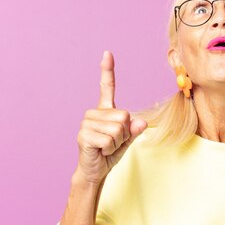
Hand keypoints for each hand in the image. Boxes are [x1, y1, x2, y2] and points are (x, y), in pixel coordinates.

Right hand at [75, 51, 147, 183]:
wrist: (95, 171)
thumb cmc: (109, 153)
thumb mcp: (127, 140)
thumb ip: (134, 130)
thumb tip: (140, 122)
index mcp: (105, 110)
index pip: (107, 87)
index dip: (107, 70)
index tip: (107, 53)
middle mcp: (94, 113)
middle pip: (124, 116)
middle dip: (124, 134)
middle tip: (112, 143)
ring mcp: (86, 123)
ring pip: (118, 129)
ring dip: (117, 143)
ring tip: (106, 147)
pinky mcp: (84, 135)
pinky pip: (110, 139)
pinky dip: (110, 149)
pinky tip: (100, 151)